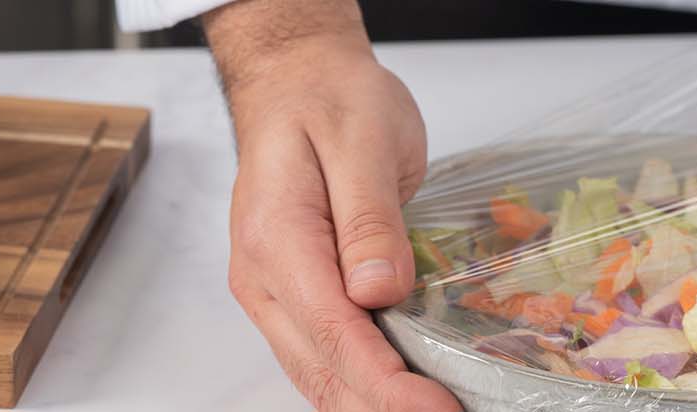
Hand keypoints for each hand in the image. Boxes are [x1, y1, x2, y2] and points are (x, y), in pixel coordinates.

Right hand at [205, 1, 461, 410]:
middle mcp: (261, 277)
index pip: (332, 332)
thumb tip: (378, 292)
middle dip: (383, 408)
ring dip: (371, 404)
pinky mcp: (292, 296)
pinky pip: (322, 355)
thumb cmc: (329, 100)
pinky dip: (362, 384)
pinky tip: (403, 395)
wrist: (295, 80)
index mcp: (276, 238)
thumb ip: (370, 219)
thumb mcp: (363, 140)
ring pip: (317, 374)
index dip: (385, 383)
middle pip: (320, 370)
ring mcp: (272, 292)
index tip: (435, 408)